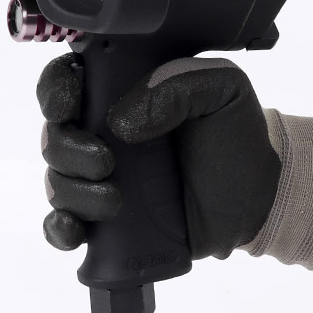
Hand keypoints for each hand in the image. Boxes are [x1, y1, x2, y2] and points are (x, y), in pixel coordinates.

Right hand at [36, 55, 281, 260]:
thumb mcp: (218, 87)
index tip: (67, 106)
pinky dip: (59, 229)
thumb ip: (174, 84)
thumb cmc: (233, 134)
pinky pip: (62, 226)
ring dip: (72, 192)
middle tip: (106, 161)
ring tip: (115, 201)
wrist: (259, 196)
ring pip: (55, 181)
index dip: (54, 91)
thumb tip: (122, 123)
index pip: (65, 82)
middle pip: (53, 136)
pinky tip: (76, 230)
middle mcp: (98, 134)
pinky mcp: (104, 222)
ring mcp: (97, 180)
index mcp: (116, 93)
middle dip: (66, 149)